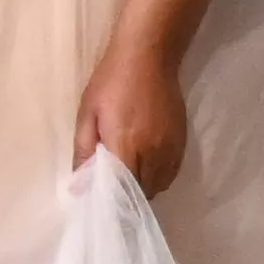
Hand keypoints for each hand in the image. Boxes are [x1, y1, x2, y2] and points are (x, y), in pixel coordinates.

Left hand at [76, 38, 189, 191]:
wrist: (148, 59)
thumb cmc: (111, 83)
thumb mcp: (87, 114)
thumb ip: (84, 150)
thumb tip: (80, 183)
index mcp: (126, 146)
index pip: (122, 190)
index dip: (112, 201)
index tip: (101, 205)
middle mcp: (153, 153)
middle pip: (142, 192)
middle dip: (126, 197)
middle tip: (111, 192)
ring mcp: (171, 149)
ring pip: (159, 185)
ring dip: (143, 189)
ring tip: (126, 181)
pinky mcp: (182, 143)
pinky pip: (171, 173)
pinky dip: (157, 178)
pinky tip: (144, 169)